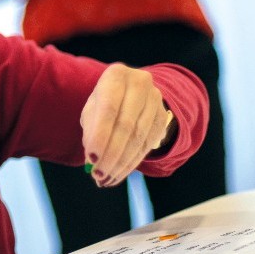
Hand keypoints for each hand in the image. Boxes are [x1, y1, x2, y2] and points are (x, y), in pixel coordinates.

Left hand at [80, 64, 172, 187]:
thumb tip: (92, 160)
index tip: (90, 159)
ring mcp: (156, 99)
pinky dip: (132, 162)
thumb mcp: (93, 108)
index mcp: (116, 75)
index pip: (109, 109)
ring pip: (139, 138)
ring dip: (121, 163)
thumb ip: (91, 129)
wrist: (131, 92)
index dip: (100, 135)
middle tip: (97, 175)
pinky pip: (149, 144)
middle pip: (126, 125)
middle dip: (111, 154)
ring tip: (105, 179)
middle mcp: (140, 83)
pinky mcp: (164, 116)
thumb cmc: (105, 101)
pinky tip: (118, 174)